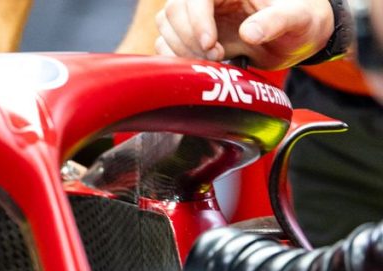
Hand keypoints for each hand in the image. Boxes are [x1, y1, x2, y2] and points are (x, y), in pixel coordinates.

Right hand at [155, 0, 334, 69]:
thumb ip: (275, 21)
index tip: (210, 45)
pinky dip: (176, 56)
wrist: (299, 38)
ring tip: (213, 60)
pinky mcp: (193, 34)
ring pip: (166, 25)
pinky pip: (165, 42)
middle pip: (174, 9)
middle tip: (216, 57)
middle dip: (190, 38)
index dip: (197, 19)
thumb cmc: (303, 21)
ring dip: (182, 48)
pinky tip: (199, 64)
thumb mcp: (298, 18)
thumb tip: (249, 33)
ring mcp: (199, 15)